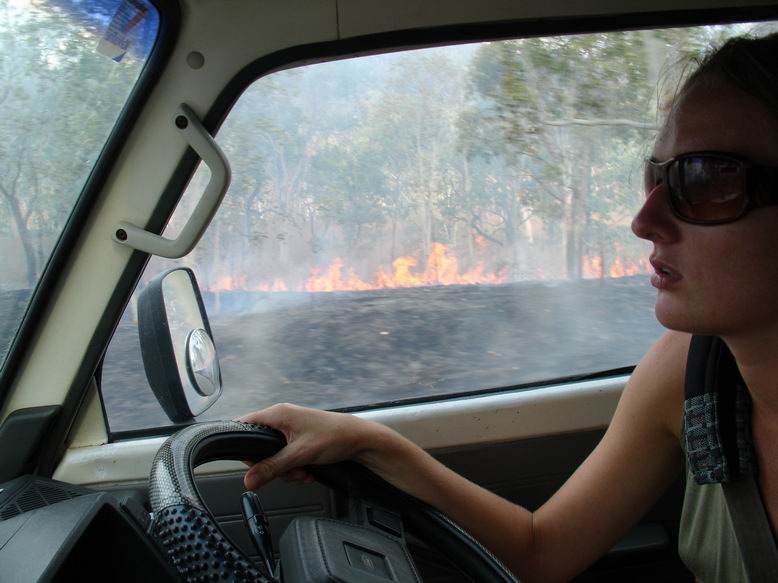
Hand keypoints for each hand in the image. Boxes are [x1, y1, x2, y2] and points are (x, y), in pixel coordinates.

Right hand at [238, 403, 372, 489]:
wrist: (358, 439)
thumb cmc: (334, 437)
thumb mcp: (299, 455)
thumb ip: (272, 467)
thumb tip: (248, 480)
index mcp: (277, 414)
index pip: (244, 426)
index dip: (244, 447)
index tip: (253, 464)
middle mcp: (281, 418)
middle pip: (260, 447)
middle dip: (273, 466)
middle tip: (289, 472)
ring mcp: (290, 428)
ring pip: (274, 455)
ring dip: (287, 470)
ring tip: (303, 472)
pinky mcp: (298, 438)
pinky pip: (286, 456)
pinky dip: (295, 467)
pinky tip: (307, 471)